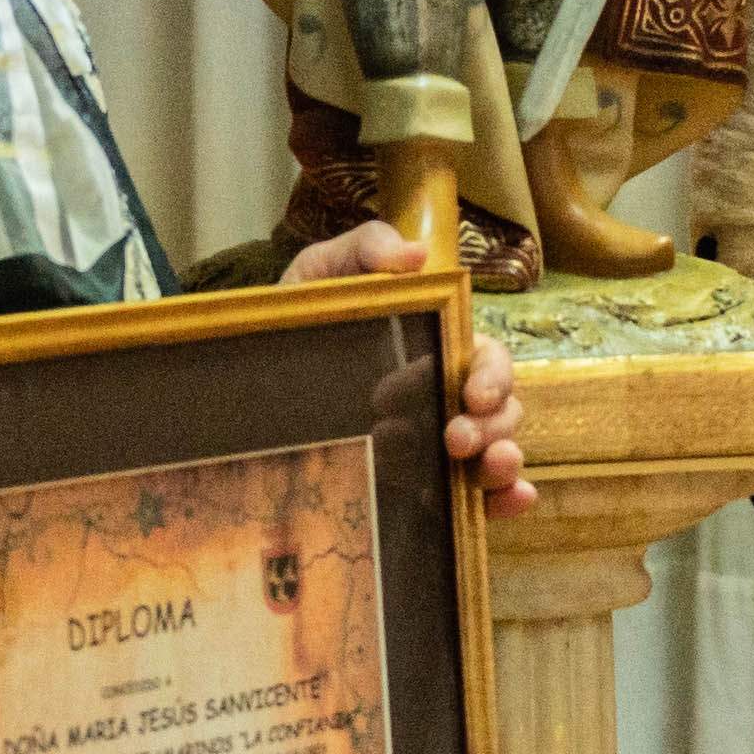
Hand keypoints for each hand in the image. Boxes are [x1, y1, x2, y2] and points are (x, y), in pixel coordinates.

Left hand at [282, 217, 538, 508]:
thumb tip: (417, 255)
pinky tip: (509, 501)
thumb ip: (366, 249)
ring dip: (495, 464)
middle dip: (490, 426)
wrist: (243, 369)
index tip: (470, 394)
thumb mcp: (323, 272)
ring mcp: (432, 448)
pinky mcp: (413, 488)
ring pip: (491, 458)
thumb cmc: (297, 317)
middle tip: (454, 437)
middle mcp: (445, 400)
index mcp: (437, 349)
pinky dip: (499, 503)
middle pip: (500, 413)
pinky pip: (468, 502)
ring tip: (463, 465)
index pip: (486, 361)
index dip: (491, 376)